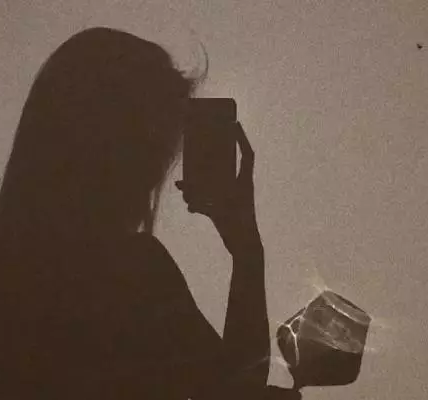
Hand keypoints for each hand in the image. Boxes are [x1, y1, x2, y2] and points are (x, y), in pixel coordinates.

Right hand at [176, 122, 261, 257]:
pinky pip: (209, 203)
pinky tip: (190, 206)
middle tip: (200, 145)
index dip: (241, 138)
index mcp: (245, 180)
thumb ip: (201, 194)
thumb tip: (181, 185)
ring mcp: (231, 200)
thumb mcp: (221, 203)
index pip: (246, 154)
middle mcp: (239, 187)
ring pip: (213, 185)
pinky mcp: (224, 212)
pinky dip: (198, 204)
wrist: (244, 246)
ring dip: (198, 184)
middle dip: (212, 157)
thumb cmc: (237, 222)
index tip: (234, 124)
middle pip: (225, 166)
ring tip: (183, 183)